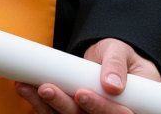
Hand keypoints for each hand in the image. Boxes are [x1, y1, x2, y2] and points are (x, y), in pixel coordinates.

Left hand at [15, 38, 159, 113]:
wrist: (110, 60)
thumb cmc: (121, 57)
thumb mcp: (121, 52)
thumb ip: (117, 65)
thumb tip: (112, 86)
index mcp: (133, 109)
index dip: (99, 108)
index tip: (80, 94)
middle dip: (65, 106)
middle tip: (46, 88)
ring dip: (46, 105)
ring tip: (28, 88)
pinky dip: (40, 104)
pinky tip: (27, 90)